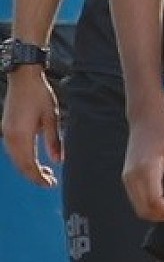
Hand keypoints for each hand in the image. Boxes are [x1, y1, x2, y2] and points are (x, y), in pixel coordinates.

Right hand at [1, 69, 61, 186]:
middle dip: (35, 176)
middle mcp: (10, 138)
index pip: (29, 166)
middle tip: (50, 181)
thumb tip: (58, 160)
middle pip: (21, 166)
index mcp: (21, 136)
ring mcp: (6, 134)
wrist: (23, 77)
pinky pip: (13, 152)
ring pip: (16, 160)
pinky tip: (34, 159)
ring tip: (46, 171)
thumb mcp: (52, 116)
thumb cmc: (39, 94)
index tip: (51, 184)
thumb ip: (54, 140)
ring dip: (29, 168)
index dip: (39, 178)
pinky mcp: (6, 129)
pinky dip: (23, 159)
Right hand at [122, 104, 163, 224]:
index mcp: (146, 168)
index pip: (154, 201)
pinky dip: (150, 206)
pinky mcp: (127, 177)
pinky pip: (137, 199)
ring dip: (156, 213)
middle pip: (144, 209)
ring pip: (139, 207)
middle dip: (162, 217)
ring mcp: (127, 177)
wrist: (145, 116)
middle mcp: (132, 176)